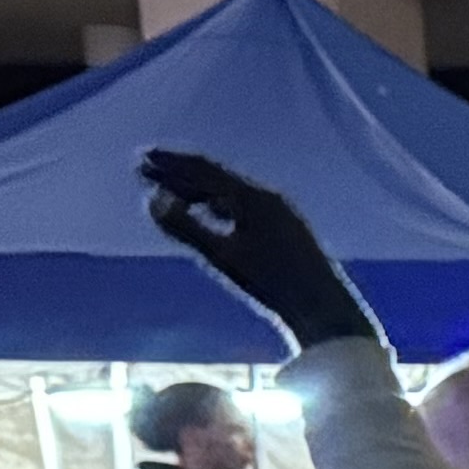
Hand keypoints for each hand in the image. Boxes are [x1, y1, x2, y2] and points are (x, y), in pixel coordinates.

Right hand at [136, 151, 380, 359]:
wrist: (325, 311)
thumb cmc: (273, 284)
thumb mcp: (222, 256)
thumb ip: (186, 227)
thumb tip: (152, 199)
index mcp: (255, 198)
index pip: (205, 170)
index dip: (172, 163)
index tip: (143, 157)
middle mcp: (270, 199)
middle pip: (217, 178)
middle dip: (180, 173)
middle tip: (146, 168)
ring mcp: (281, 214)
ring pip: (231, 193)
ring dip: (198, 189)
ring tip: (169, 189)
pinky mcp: (287, 231)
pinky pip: (244, 208)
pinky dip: (218, 204)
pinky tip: (208, 212)